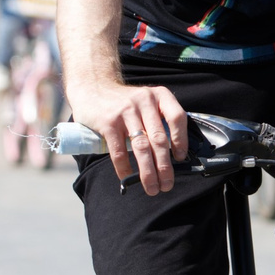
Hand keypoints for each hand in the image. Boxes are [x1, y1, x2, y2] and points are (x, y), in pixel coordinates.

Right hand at [67, 71, 191, 195]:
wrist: (93, 87)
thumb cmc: (125, 101)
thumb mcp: (147, 101)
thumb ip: (159, 120)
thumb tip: (174, 154)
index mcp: (159, 95)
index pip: (177, 118)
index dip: (181, 141)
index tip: (180, 159)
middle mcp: (144, 101)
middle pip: (159, 139)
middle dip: (165, 166)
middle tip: (167, 185)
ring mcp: (125, 111)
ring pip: (141, 147)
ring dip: (148, 172)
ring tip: (152, 188)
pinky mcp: (108, 122)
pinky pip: (119, 151)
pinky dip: (125, 168)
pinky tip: (127, 178)